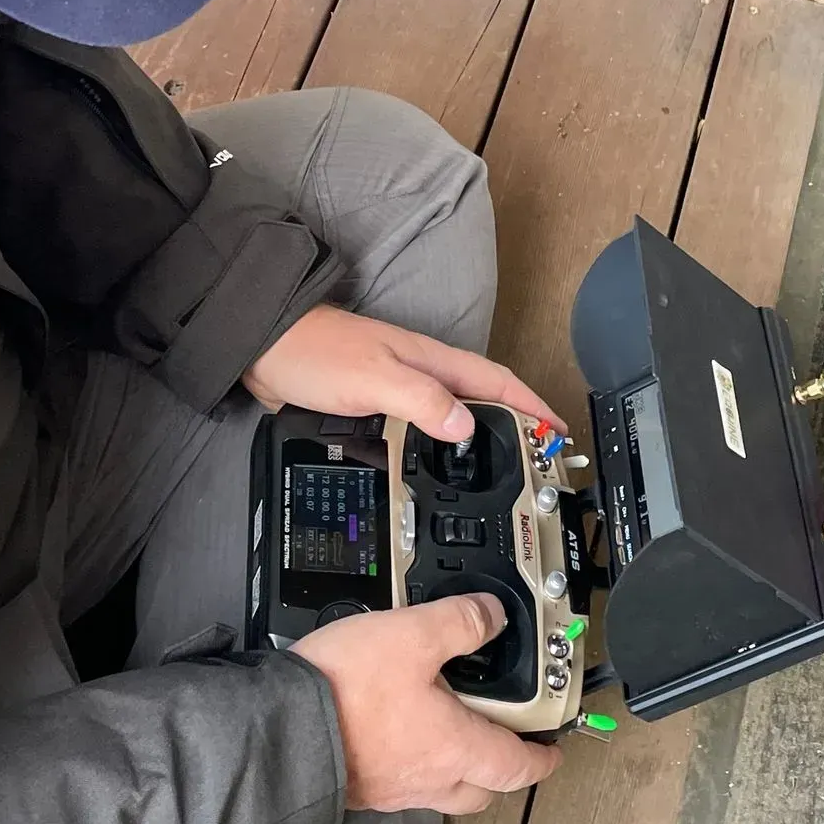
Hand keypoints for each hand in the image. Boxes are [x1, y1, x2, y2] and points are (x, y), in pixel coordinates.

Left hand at [244, 303, 561, 442]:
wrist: (263, 348)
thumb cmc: (317, 353)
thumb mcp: (376, 377)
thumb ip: (422, 400)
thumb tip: (467, 428)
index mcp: (431, 359)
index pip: (497, 383)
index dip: (532, 405)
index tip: (560, 431)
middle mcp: (422, 373)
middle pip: (482, 402)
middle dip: (516, 428)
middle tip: (538, 464)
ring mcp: (399, 390)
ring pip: (451, 419)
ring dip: (478, 442)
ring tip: (500, 475)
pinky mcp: (375, 407)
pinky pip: (419, 432)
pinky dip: (438, 451)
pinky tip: (436, 472)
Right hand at [297, 595, 562, 812]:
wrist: (281, 731)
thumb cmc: (347, 693)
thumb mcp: (413, 634)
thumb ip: (459, 622)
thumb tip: (489, 616)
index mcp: (456, 748)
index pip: (518, 767)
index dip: (543, 759)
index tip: (554, 751)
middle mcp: (429, 777)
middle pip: (483, 789)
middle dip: (502, 767)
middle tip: (507, 737)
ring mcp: (394, 787)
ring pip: (444, 787)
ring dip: (458, 764)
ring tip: (450, 721)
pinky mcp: (362, 784)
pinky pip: (405, 779)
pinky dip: (417, 758)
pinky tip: (400, 725)